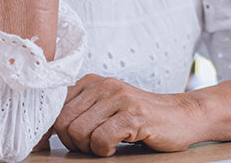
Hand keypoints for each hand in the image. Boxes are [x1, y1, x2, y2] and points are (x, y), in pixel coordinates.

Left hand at [53, 74, 203, 155]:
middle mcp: (105, 85)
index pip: (54, 106)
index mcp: (93, 81)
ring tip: (107, 145)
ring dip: (90, 148)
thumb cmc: (143, 117)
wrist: (184, 115)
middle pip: (63, 122)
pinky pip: (101, 140)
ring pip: (79, 132)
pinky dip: (105, 150)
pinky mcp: (135, 114)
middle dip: (73, 142)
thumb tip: (46, 131)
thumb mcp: (108, 106)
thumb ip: (81, 111)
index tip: (51, 144)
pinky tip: (118, 146)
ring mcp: (120, 98)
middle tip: (92, 146)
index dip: (49, 130)